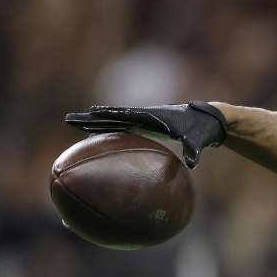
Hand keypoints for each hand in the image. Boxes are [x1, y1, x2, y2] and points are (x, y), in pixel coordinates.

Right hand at [64, 102, 227, 167]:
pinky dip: (108, 129)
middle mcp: (145, 116)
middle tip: (69, 119)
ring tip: (74, 124)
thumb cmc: (202, 130)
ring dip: (95, 122)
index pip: (128, 115)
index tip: (92, 112)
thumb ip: (194, 150)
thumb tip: (194, 164)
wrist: (207, 120)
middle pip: (113, 116)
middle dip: (91, 118)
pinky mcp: (146, 125)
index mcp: (154, 117)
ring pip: (114, 121)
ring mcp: (144, 120)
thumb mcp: (198, 141)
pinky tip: (95, 134)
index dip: (110, 114)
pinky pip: (123, 127)